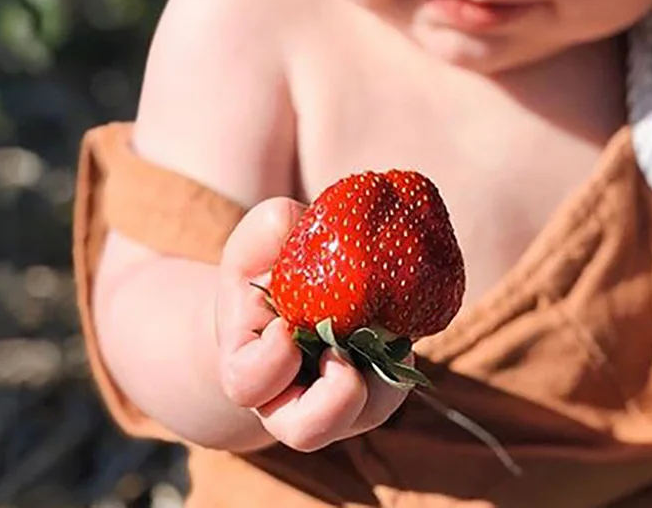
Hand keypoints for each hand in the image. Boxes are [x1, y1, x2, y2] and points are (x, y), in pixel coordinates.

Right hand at [215, 197, 409, 450]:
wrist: (287, 296)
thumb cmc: (264, 268)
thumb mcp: (256, 242)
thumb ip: (271, 229)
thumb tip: (299, 221)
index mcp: (249, 366)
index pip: (249, 383)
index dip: (269, 362)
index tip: (286, 327)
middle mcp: (290, 398)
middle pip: (307, 429)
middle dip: (330, 401)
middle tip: (342, 359)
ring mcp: (337, 398)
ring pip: (364, 415)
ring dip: (381, 383)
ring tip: (389, 335)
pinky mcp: (374, 382)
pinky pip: (395, 384)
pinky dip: (403, 356)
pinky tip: (402, 320)